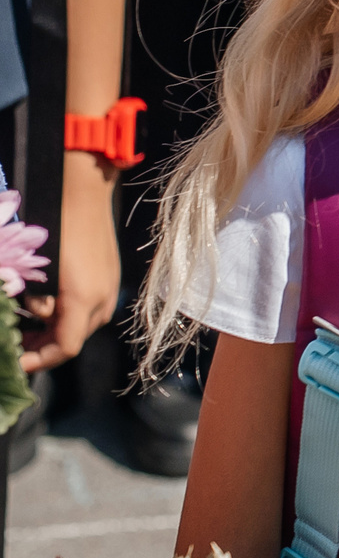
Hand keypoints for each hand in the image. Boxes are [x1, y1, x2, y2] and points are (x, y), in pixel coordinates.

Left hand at [22, 176, 118, 371]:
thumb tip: (25, 323)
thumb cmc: (55, 229)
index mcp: (84, 301)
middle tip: (11, 344)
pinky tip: (43, 302)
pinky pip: (85, 309)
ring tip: (22, 319)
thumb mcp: (38, 273)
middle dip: (39, 346)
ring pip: (77, 326)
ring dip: (50, 329)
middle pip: (70, 340)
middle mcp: (102, 301)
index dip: (36, 362)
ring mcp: (108, 290)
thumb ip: (34, 306)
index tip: (13, 364)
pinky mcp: (108, 280)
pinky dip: (63, 314)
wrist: (82, 194)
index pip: (62, 349)